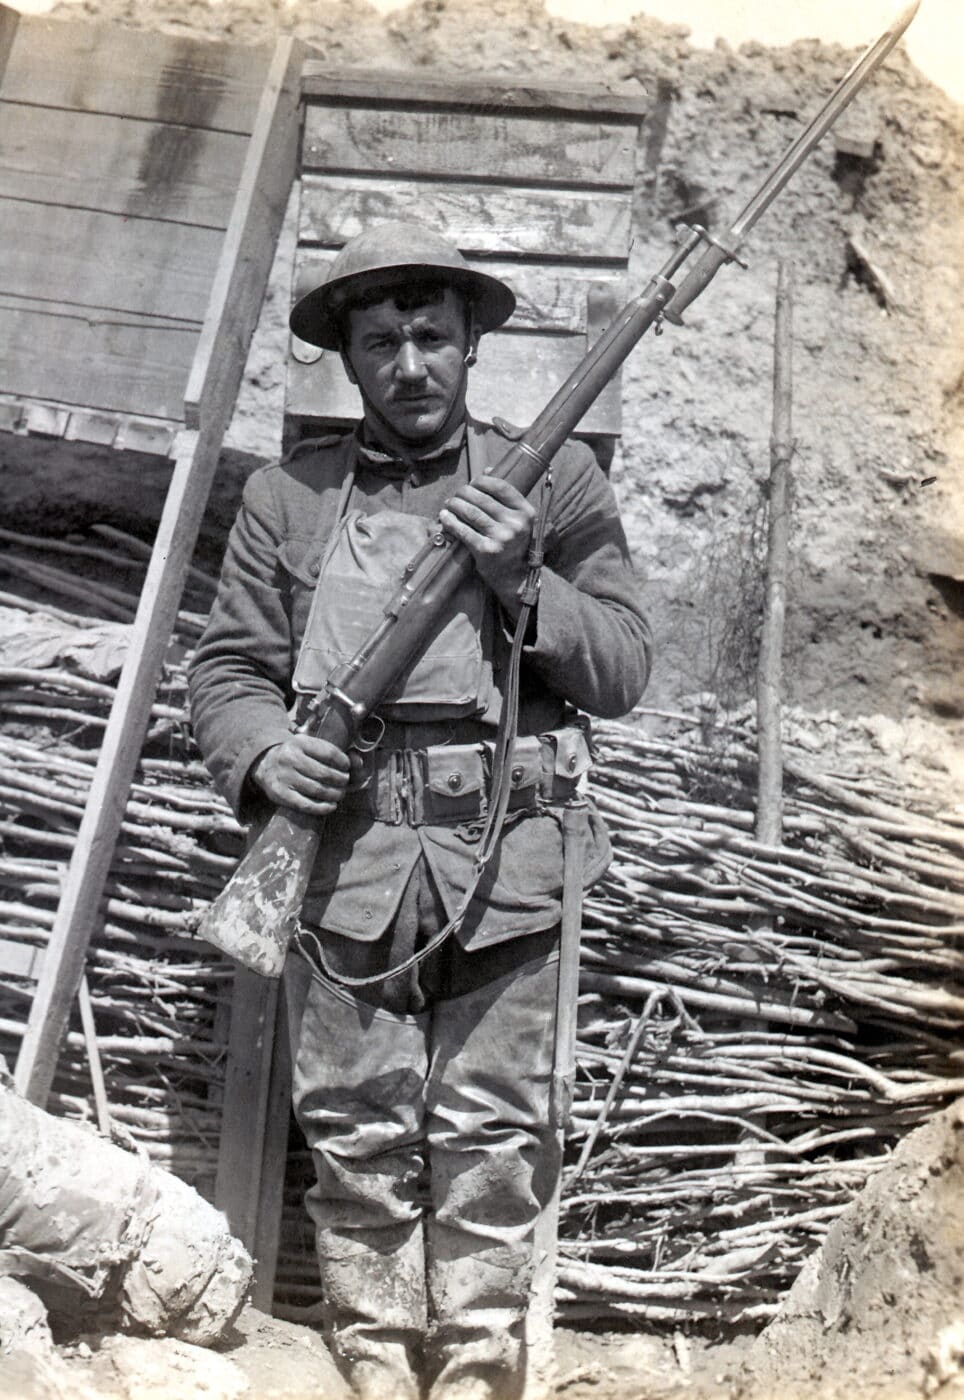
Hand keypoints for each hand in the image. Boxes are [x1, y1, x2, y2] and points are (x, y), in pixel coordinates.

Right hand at [250, 735, 356, 815]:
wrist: (264, 764)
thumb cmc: (295, 755)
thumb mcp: (310, 747)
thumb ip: (333, 752)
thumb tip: (359, 762)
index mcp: (299, 742)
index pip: (329, 753)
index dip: (343, 762)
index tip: (347, 767)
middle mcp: (290, 758)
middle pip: (325, 773)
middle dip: (341, 780)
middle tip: (345, 782)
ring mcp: (284, 777)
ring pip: (317, 790)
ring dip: (334, 794)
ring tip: (339, 794)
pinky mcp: (280, 794)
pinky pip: (306, 804)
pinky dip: (322, 807)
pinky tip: (331, 806)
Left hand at [438, 476, 534, 616]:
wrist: (515, 578)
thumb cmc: (515, 545)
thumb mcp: (519, 520)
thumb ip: (506, 496)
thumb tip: (487, 469)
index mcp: (526, 513)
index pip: (501, 487)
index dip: (483, 481)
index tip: (473, 482)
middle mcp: (515, 524)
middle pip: (482, 499)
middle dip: (464, 493)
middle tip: (456, 495)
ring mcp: (501, 538)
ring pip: (471, 513)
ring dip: (455, 505)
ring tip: (448, 504)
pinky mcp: (486, 551)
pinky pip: (463, 531)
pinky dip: (450, 522)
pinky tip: (444, 517)